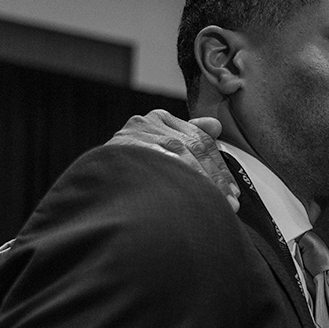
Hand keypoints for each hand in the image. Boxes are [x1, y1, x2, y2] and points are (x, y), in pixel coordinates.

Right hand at [106, 110, 239, 211]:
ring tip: (219, 208)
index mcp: (158, 119)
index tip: (232, 190)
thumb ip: (189, 135)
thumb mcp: (159, 146)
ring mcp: (138, 137)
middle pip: (195, 148)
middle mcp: (149, 124)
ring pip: (183, 159)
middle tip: (231, 203)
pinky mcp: (128, 151)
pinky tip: (193, 201)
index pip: (200, 140)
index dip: (219, 168)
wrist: (95, 190)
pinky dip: (183, 184)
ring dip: (205, 185)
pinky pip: (166, 169)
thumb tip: (216, 126)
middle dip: (216, 179)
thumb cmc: (131, 170)